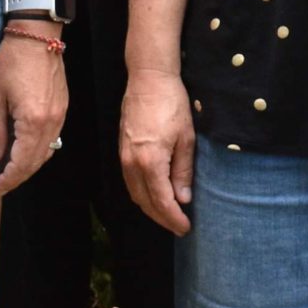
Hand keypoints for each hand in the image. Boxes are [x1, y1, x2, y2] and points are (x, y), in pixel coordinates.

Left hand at [0, 28, 68, 196]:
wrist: (37, 36)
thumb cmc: (12, 62)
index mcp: (33, 121)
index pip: (21, 163)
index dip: (8, 180)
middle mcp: (51, 122)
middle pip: (36, 162)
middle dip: (18, 178)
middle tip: (0, 187)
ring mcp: (60, 115)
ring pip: (47, 153)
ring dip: (29, 167)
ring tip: (10, 172)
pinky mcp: (63, 108)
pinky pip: (52, 139)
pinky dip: (39, 152)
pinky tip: (25, 151)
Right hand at [118, 68, 196, 234]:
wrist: (148, 79)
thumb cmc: (172, 104)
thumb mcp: (186, 138)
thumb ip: (183, 171)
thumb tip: (183, 198)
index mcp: (150, 162)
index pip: (162, 202)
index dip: (174, 218)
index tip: (185, 228)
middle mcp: (132, 164)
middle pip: (145, 203)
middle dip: (162, 218)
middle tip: (179, 226)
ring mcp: (123, 158)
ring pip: (135, 194)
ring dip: (151, 208)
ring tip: (169, 214)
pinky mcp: (121, 150)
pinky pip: (130, 182)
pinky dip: (142, 194)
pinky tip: (154, 194)